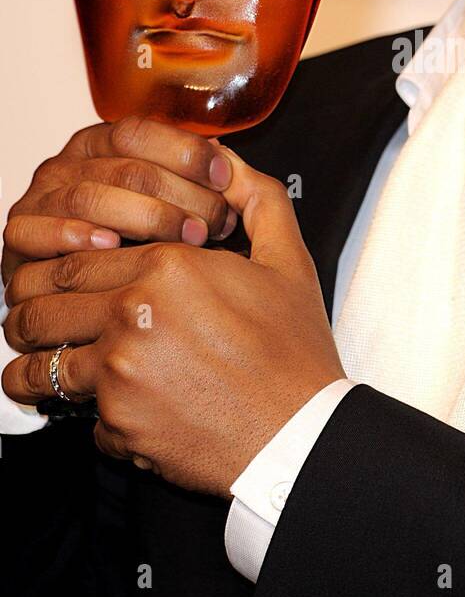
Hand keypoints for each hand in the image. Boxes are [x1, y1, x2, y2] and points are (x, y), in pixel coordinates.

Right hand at [1, 117, 237, 285]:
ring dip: (144, 217)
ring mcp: (41, 198)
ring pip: (90, 195)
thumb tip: (229, 161)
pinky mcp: (20, 236)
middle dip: (180, 194)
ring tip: (188, 239)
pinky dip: (76, 235)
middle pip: (125, 166)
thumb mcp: (172, 204)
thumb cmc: (138, 248)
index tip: (226, 179)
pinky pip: (40, 229)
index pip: (140, 131)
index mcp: (103, 144)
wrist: (87, 301)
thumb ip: (195, 179)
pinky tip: (112, 247)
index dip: (185, 152)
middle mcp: (69, 164)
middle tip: (217, 224)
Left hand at [1, 151, 344, 496]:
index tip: (60, 279)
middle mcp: (134, 315)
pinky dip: (95, 417)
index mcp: (168, 266)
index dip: (59, 266)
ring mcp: (121, 372)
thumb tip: (229, 163)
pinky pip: (83, 418)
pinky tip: (116, 411)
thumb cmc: (295, 354)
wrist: (302, 434)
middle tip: (35, 321)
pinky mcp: (120, 424)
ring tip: (43, 369)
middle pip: (43, 306)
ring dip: (36, 366)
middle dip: (31, 314)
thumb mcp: (287, 262)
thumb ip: (256, 199)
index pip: (77, 255)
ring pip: (42, 365)